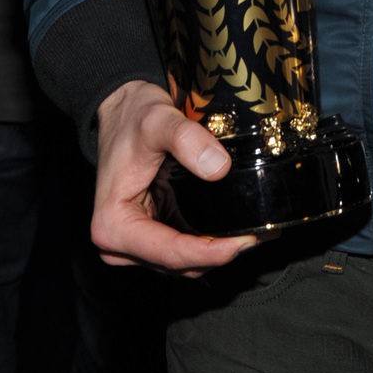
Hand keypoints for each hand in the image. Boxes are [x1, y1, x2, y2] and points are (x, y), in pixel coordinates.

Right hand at [91, 79, 259, 274]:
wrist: (122, 109)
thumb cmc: (133, 116)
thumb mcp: (158, 121)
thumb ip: (186, 140)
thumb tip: (219, 168)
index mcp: (113, 225)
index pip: (170, 253)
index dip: (211, 253)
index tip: (246, 241)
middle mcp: (118, 242)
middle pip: (178, 264)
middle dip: (219, 254)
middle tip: (259, 234)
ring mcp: (134, 241)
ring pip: (183, 262)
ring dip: (217, 252)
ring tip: (255, 234)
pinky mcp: (150, 232)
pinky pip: (182, 249)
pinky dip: (208, 244)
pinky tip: (235, 232)